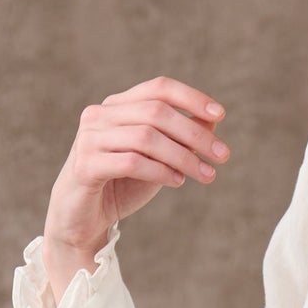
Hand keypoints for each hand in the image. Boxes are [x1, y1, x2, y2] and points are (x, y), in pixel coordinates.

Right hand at [43, 75, 232, 266]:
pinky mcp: (85, 165)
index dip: (191, 97)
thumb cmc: (123, 185)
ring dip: (183, 156)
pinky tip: (177, 181)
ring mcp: (89, 138)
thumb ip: (180, 137)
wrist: (84, 220)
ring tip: (206, 174)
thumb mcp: (159, 158)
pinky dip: (160, 171)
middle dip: (195, 133)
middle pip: (156, 112)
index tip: (220, 113)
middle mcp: (100, 115)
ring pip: (146, 137)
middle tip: (223, 155)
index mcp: (117, 106)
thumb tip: (213, 118)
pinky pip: (131, 162)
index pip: (157, 88)